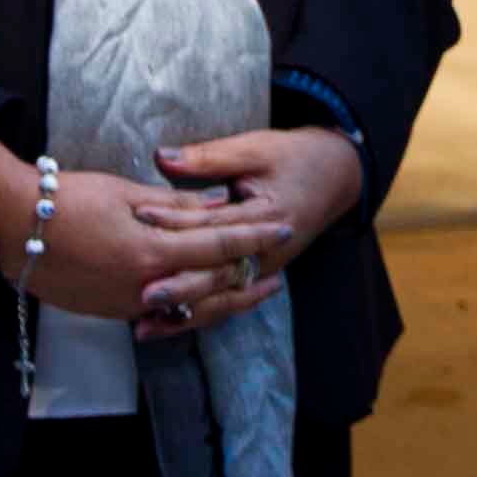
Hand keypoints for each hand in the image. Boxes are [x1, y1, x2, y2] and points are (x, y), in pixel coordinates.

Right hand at [0, 139, 285, 330]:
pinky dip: (187, 307)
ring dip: (224, 298)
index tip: (283, 226)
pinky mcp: (111, 313)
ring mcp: (126, 305)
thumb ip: (176, 206)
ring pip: (190, 308)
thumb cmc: (64, 200)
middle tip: (278, 267)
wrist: (7, 227)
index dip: (254, 236)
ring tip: (251, 288)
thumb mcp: (125, 193)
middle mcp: (143, 287)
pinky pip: (161, 314)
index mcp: (150, 252)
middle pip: (212, 285)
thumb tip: (216, 205)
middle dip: (248, 274)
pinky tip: (204, 299)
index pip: (218, 245)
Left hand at [147, 123, 366, 333]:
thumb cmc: (294, 158)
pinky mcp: (255, 275)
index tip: (140, 219)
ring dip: (184, 314)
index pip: (216, 224)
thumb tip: (162, 157)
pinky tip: (162, 326)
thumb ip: (207, 158)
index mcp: (270, 217)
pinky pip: (224, 301)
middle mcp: (269, 252)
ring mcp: (264, 268)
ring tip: (145, 327)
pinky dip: (194, 314)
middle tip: (143, 295)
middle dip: (181, 286)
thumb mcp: (254, 149)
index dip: (178, 222)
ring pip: (220, 298)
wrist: (336, 176)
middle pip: (219, 274)